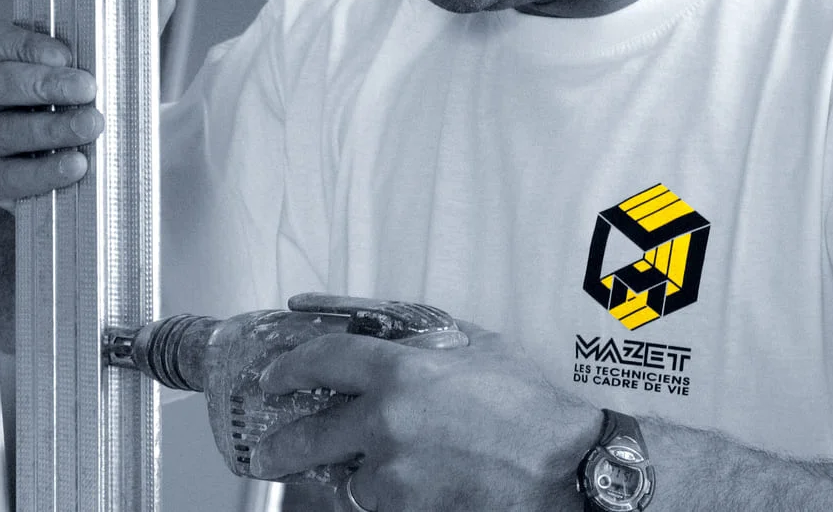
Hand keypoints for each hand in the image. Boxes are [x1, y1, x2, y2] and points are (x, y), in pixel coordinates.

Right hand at [0, 21, 101, 210]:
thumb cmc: (91, 107)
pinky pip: (6, 177)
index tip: (64, 54)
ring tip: (91, 127)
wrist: (92, 163)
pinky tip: (75, 166)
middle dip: (44, 85)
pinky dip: (42, 173)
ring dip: (49, 128)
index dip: (23, 45)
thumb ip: (131, 32)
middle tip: (89, 89)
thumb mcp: (113, 67)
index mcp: (6, 60)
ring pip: (1, 130)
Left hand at [255, 323, 604, 510]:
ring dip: (358, 474)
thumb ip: (429, 340)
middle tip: (268, 452)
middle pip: (306, 435)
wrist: (564, 466)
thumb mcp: (479, 347)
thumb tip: (397, 337)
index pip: (323, 360)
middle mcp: (385, 422)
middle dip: (279, 447)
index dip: (290, 367)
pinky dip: (389, 497)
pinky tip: (418, 485)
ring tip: (388, 468)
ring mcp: (394, 473)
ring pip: (348, 479)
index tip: (273, 378)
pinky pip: (380, 505)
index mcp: (399, 371)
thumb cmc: (528, 403)